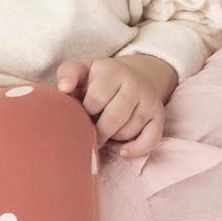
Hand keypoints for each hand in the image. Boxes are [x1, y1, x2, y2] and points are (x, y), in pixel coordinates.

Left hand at [55, 53, 176, 157]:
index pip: (96, 99)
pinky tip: (122, 151)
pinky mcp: (158, 116)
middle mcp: (134, 83)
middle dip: (98, 130)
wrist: (134, 77)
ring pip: (128, 130)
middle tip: (89, 132)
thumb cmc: (99, 80)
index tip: (80, 115)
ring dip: (113, 137)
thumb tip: (63, 89)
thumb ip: (68, 74)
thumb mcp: (83, 69)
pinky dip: (136, 149)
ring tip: (105, 130)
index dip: (85, 113)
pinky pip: (151, 139)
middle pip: (114, 117)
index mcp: (112, 71)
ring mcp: (148, 100)